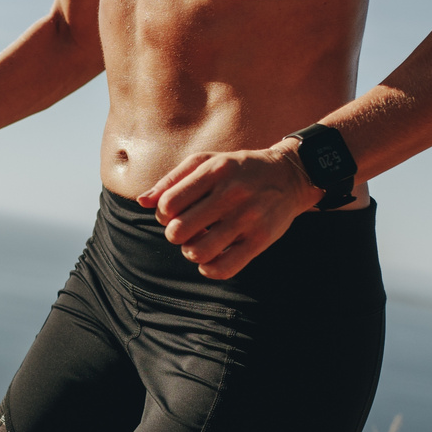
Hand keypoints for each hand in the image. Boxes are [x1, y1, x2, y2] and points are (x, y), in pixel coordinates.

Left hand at [138, 142, 318, 278]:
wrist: (289, 175)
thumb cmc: (238, 170)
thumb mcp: (206, 162)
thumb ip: (171, 180)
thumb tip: (142, 202)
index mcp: (214, 171)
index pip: (168, 204)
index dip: (163, 214)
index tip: (174, 213)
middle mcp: (231, 193)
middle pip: (178, 231)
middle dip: (175, 235)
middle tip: (186, 230)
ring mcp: (248, 218)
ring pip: (198, 252)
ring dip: (191, 252)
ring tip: (199, 243)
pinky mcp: (261, 239)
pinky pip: (224, 268)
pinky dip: (209, 269)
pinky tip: (212, 258)